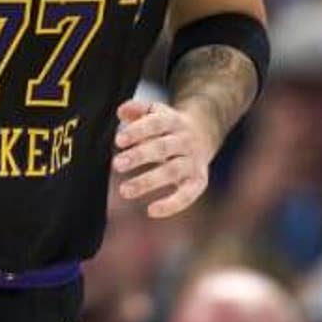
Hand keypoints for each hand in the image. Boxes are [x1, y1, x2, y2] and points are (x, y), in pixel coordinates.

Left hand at [114, 98, 214, 217]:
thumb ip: (138, 110)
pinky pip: (188, 194)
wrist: (204, 133)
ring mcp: (193, 161)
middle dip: (140, 156)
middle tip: (117, 164)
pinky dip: (172, 205)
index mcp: (173, 121)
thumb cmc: (167, 126)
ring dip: (148, 181)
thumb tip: (121, 111)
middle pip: (162, 148)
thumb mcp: (155, 112)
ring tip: (124, 190)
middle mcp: (185, 140)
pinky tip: (152, 211)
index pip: (155, 124)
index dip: (138, 131)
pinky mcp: (199, 180)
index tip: (119, 140)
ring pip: (172, 171)